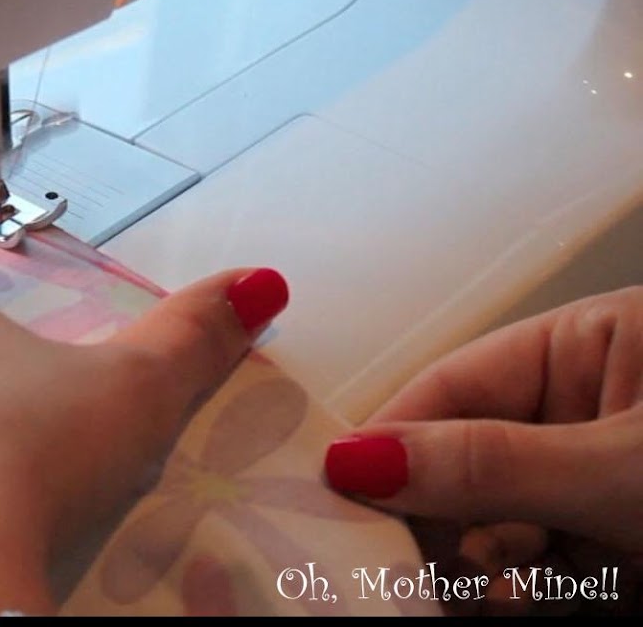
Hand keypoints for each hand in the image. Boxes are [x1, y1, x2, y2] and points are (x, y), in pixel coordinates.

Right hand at [324, 286, 642, 613]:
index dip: (389, 442)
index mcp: (590, 347)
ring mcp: (601, 489)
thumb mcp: (622, 466)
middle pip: (464, 467)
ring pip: (496, 531)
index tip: (335, 492)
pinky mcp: (618, 557)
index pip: (453, 388)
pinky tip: (516, 605)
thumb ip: (494, 464)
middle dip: (435, 521)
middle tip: (404, 566)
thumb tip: (361, 459)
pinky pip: (538, 576)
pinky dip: (519, 597)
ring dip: (478, 573)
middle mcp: (587, 413)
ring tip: (485, 597)